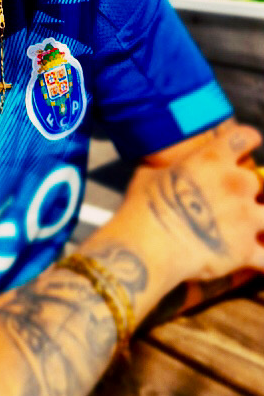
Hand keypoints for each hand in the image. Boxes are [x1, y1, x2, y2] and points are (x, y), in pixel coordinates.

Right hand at [113, 123, 263, 293]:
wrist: (147, 245)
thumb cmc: (143, 206)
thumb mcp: (150, 173)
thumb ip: (170, 168)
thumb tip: (165, 168)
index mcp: (213, 159)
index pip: (245, 137)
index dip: (246, 141)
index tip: (242, 150)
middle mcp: (236, 184)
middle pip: (258, 181)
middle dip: (247, 191)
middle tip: (229, 202)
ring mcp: (245, 218)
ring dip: (259, 221)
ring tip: (245, 228)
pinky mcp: (245, 250)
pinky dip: (261, 258)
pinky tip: (255, 258)